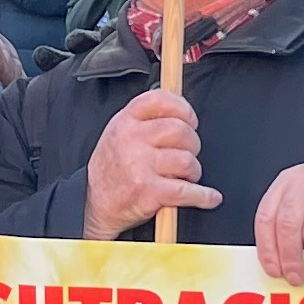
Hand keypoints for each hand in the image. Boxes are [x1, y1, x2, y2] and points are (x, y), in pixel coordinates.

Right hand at [82, 90, 217, 237]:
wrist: (93, 203)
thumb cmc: (112, 168)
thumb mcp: (119, 133)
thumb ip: (146, 118)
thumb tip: (182, 111)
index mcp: (125, 122)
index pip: (159, 100)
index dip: (182, 108)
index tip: (191, 120)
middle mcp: (131, 140)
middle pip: (180, 130)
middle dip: (192, 144)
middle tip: (187, 154)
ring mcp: (140, 166)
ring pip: (187, 160)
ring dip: (194, 171)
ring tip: (185, 176)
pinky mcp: (148, 192)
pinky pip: (187, 191)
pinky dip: (204, 196)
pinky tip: (210, 197)